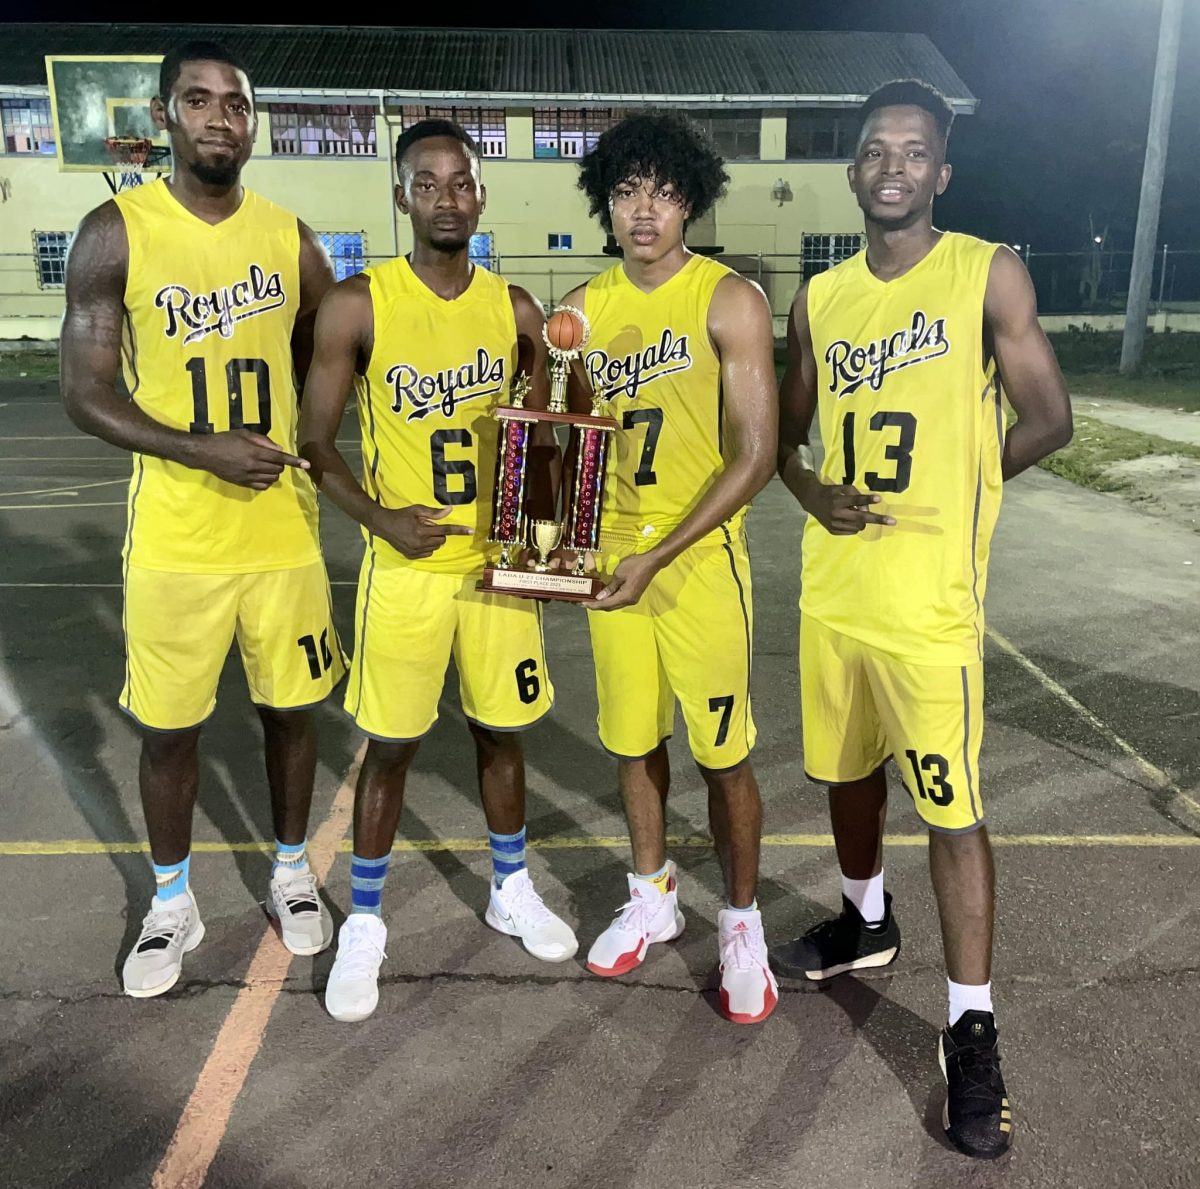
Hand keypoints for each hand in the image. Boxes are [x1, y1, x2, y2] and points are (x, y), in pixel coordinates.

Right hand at [191, 430, 308, 490]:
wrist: (205, 453)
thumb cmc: (224, 439)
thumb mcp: (244, 434)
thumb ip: (263, 441)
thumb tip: (279, 450)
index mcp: (255, 452)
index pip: (281, 458)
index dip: (295, 462)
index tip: (307, 465)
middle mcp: (253, 466)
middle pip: (278, 469)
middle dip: (281, 464)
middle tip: (273, 458)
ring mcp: (248, 476)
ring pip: (272, 479)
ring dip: (274, 473)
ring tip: (266, 466)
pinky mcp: (242, 484)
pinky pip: (262, 487)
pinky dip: (266, 482)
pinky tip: (262, 475)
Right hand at [371, 504, 471, 558]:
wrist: (384, 525)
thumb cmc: (401, 515)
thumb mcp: (417, 510)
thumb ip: (434, 512)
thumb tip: (449, 510)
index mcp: (422, 530)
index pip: (445, 530)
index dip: (459, 530)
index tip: (471, 531)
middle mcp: (420, 542)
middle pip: (442, 540)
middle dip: (439, 533)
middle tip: (428, 526)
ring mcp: (415, 551)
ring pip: (436, 547)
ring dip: (433, 540)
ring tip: (421, 533)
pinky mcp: (411, 556)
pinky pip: (428, 553)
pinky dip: (427, 547)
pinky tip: (417, 540)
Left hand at [584, 550, 661, 611]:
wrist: (652, 562)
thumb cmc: (635, 566)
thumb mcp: (619, 574)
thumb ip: (609, 587)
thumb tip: (600, 597)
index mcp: (625, 597)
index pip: (606, 605)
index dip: (594, 605)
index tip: (583, 604)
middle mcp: (629, 601)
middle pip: (610, 607)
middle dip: (597, 606)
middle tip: (585, 602)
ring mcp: (632, 599)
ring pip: (615, 605)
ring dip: (604, 603)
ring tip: (592, 599)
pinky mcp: (633, 595)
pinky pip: (619, 600)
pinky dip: (611, 599)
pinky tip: (604, 595)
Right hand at [801, 479, 895, 534]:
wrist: (812, 501)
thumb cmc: (831, 493)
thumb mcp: (842, 488)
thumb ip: (855, 495)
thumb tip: (866, 508)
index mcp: (838, 501)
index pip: (855, 500)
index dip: (867, 499)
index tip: (879, 498)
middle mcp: (836, 514)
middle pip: (861, 518)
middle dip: (877, 519)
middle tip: (893, 521)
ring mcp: (835, 524)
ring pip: (859, 526)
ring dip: (862, 520)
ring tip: (855, 513)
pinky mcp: (834, 531)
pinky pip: (853, 531)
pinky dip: (855, 525)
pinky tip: (848, 519)